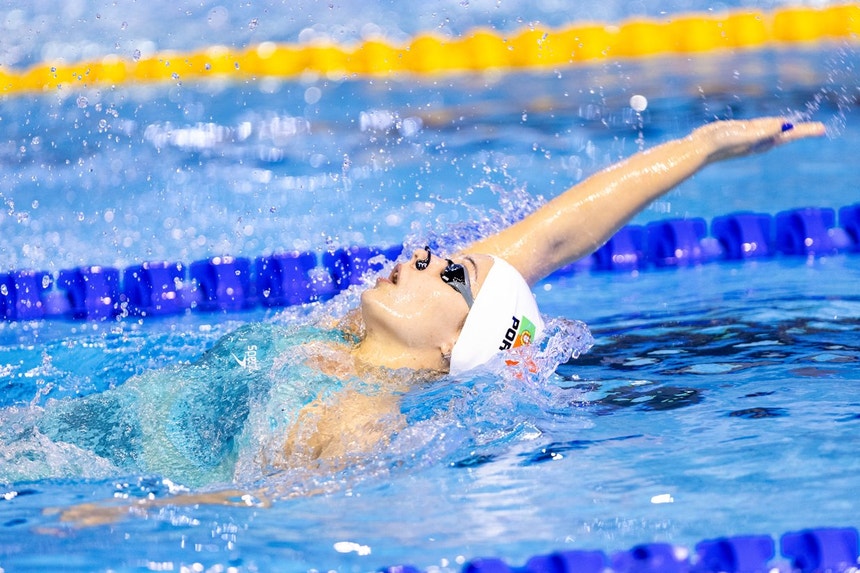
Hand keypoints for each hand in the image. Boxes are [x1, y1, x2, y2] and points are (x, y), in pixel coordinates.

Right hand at [695, 117, 825, 163]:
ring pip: (773, 130)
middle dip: (801, 131)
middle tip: (819, 129)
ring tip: (799, 127)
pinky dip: (770, 125)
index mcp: (762, 142)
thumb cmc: (720, 143)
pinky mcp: (739, 132)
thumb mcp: (743, 134)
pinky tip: (773, 125)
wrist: (699, 149)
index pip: (789, 135)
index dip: (805, 131)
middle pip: (785, 133)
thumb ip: (763, 130)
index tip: (822, 129)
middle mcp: (758, 140)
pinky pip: (761, 128)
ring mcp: (749, 137)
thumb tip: (784, 125)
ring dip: (787, 129)